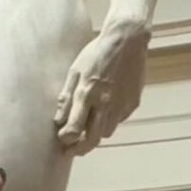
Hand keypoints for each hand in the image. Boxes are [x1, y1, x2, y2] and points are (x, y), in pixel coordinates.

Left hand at [54, 22, 148, 154]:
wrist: (128, 41)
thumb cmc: (97, 53)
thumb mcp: (75, 70)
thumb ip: (66, 97)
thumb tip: (58, 120)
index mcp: (87, 94)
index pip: (74, 129)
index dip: (66, 140)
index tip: (62, 140)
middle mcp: (105, 104)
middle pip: (93, 139)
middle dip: (80, 149)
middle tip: (72, 150)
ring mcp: (121, 105)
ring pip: (107, 132)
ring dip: (96, 134)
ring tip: (88, 128)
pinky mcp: (133, 104)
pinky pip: (119, 120)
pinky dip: (110, 120)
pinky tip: (105, 111)